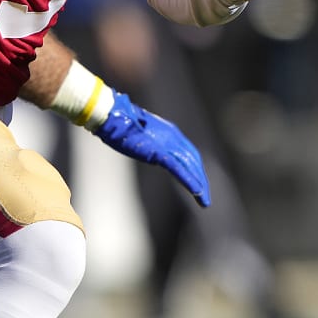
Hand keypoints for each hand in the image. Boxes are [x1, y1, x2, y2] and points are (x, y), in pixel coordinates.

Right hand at [94, 89, 210, 206]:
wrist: (112, 116)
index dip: (195, 169)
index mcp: (169, 132)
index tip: (199, 184)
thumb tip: (151, 151)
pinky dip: (189, 181)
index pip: (189, 153)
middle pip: (193, 161)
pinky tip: (196, 192)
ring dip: (199, 185)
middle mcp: (173, 137)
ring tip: (204, 201)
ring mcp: (167, 144)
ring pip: (189, 166)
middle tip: (204, 199)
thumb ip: (150, 143)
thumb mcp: (140, 135)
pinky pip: (178, 169)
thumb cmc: (120, 124)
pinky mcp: (158, 152)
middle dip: (201, 180)